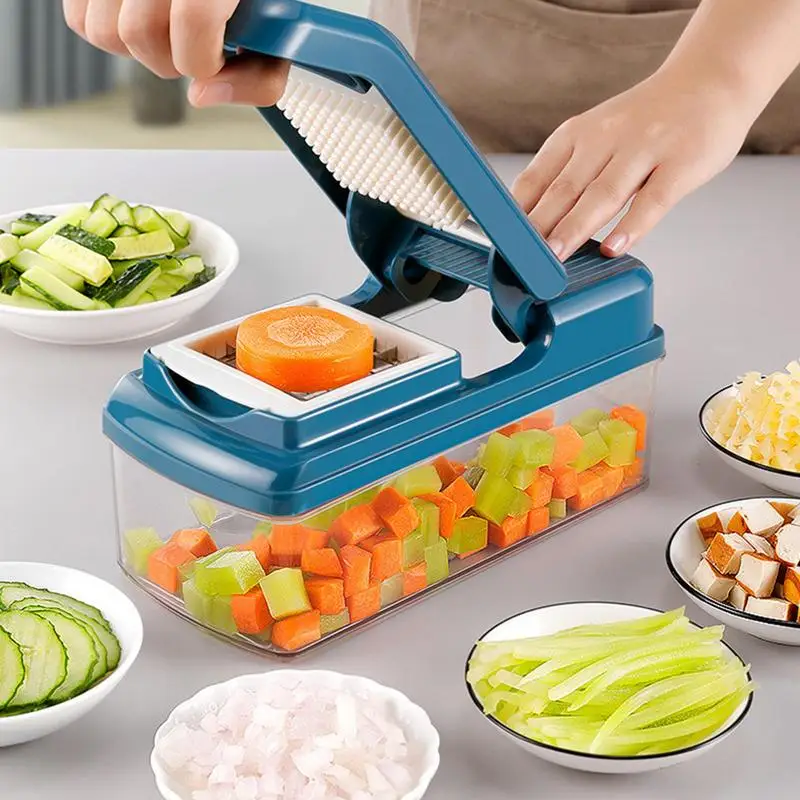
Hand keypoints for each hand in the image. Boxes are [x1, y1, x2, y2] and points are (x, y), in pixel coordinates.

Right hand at [63, 0, 288, 107]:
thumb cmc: (259, 3)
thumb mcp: (279, 34)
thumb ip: (257, 77)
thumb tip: (202, 96)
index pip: (194, 17)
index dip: (205, 58)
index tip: (218, 56)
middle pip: (140, 33)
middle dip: (172, 56)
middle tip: (195, 42)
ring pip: (103, 30)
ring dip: (140, 45)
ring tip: (168, 26)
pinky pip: (79, 17)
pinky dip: (108, 27)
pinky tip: (142, 16)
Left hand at [512, 70, 753, 260]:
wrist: (710, 81)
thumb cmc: (645, 122)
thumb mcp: (593, 139)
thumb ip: (565, 178)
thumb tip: (528, 227)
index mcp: (574, 136)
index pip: (535, 179)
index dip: (515, 215)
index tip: (501, 245)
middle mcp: (604, 139)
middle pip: (563, 190)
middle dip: (539, 227)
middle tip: (522, 260)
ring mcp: (643, 149)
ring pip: (602, 194)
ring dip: (575, 228)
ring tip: (555, 257)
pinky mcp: (680, 163)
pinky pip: (652, 199)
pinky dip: (632, 226)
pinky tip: (614, 247)